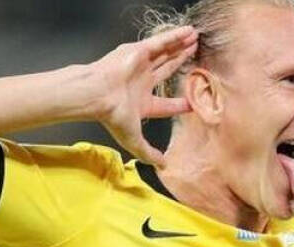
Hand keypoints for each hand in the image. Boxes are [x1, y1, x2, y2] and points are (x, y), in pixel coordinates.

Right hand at [89, 26, 197, 164]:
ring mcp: (140, 65)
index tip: (193, 102)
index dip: (180, 104)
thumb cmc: (113, 115)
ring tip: (196, 38)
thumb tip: (162, 166)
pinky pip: (161, 41)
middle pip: (167, 70)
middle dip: (180, 62)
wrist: (97, 95)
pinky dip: (175, 37)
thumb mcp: (134, 139)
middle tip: (195, 55)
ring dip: (180, 47)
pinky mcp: (139, 51)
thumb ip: (148, 152)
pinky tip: (188, 32)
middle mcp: (141, 81)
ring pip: (165, 53)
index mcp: (141, 102)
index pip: (165, 103)